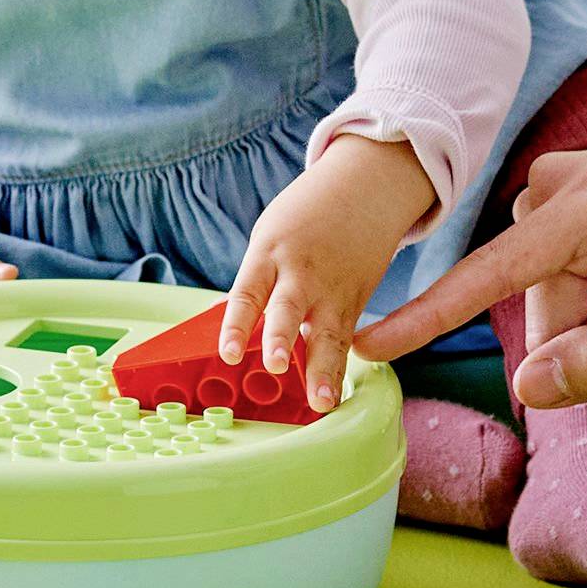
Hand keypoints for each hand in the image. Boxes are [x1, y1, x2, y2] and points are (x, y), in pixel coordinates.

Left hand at [218, 137, 437, 412]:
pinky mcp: (357, 300)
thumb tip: (224, 322)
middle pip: (288, 309)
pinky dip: (341, 364)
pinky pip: (346, 336)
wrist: (362, 186)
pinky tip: (335, 393)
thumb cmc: (303, 219)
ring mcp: (333, 288)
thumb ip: (255, 282)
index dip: (237, 324)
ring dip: (323, 369)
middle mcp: (301, 273)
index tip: (228, 353)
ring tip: (321, 400)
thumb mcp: (269, 238)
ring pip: (327, 331)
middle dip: (281, 339)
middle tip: (276, 366)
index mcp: (269, 253)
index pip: (248, 292)